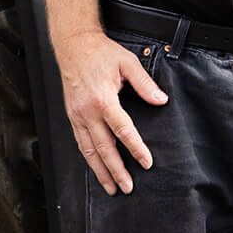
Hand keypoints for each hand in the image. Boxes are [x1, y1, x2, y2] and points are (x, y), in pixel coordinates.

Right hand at [56, 30, 167, 195]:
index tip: (146, 162)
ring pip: (88, 150)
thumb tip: (160, 100)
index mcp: (103, 99)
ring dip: (100, 171)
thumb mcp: (127, 63)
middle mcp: (87, 111)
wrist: (73, 45)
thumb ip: (144, 84)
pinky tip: (96, 168)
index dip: (135, 148)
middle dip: (116, 170)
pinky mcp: (72, 116)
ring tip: (111, 187)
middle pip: (104, 147)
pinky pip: (80, 142)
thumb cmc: (100, 52)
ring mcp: (77, 116)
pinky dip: (88, 159)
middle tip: (127, 187)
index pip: (122, 130)